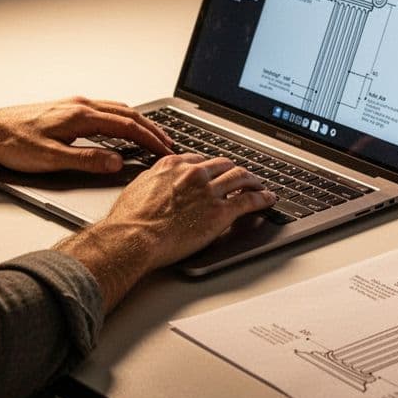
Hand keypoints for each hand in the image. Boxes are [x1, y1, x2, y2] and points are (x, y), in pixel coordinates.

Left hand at [0, 97, 172, 176]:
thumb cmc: (12, 144)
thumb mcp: (51, 160)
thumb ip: (87, 161)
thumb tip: (116, 163)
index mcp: (81, 116)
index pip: (127, 126)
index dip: (150, 138)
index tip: (165, 150)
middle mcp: (79, 105)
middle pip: (126, 114)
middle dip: (151, 129)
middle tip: (168, 144)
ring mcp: (72, 105)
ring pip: (116, 109)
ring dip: (137, 122)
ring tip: (151, 136)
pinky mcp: (65, 109)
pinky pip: (103, 110)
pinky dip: (121, 118)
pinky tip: (120, 128)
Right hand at [55, 154, 276, 309]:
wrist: (133, 237)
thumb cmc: (129, 220)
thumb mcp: (137, 188)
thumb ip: (153, 181)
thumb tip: (157, 183)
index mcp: (173, 165)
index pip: (200, 160)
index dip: (211, 167)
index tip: (216, 171)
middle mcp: (193, 173)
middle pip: (223, 165)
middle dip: (234, 170)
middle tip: (241, 176)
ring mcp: (209, 191)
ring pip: (240, 177)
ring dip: (253, 180)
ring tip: (259, 185)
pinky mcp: (220, 212)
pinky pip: (249, 200)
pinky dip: (262, 197)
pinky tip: (268, 198)